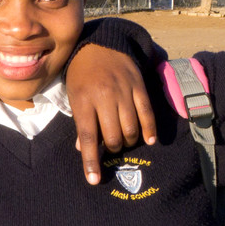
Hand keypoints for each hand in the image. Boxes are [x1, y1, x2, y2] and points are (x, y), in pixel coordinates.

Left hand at [66, 44, 156, 184]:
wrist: (98, 45)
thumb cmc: (81, 76)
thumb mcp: (74, 98)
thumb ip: (81, 123)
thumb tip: (83, 150)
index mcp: (83, 101)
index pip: (86, 137)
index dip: (91, 160)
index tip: (94, 180)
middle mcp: (104, 97)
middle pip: (112, 136)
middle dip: (112, 148)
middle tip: (111, 146)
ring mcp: (123, 91)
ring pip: (131, 128)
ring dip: (128, 141)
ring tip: (124, 140)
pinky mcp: (138, 86)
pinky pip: (147, 112)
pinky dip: (149, 129)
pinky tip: (149, 140)